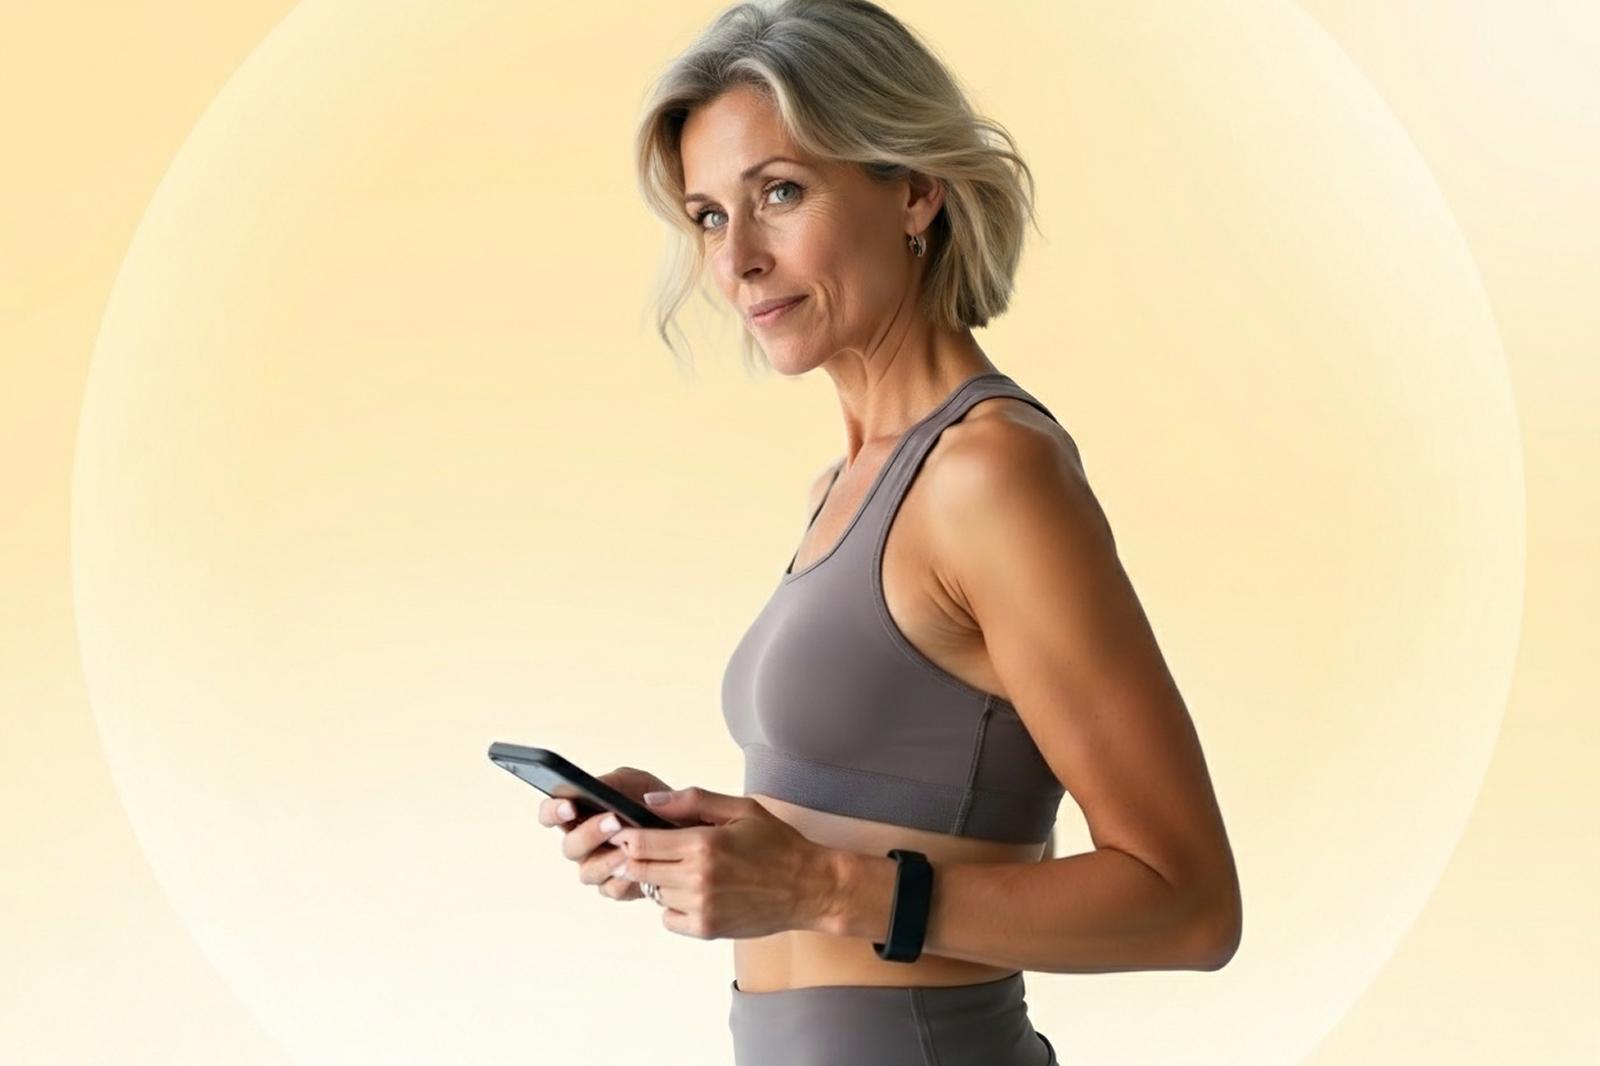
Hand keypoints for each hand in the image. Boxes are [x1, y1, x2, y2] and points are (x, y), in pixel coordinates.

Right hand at [536, 766, 672, 902]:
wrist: (685, 830)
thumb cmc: (652, 803)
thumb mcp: (637, 783)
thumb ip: (616, 783)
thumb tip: (601, 788)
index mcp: (579, 815)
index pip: (550, 814)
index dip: (553, 811)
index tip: (569, 805)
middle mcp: (583, 845)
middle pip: (569, 846)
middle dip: (589, 834)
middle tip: (613, 821)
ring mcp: (597, 868)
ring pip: (588, 872)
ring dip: (607, 860)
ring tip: (627, 848)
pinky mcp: (617, 888)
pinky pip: (612, 889)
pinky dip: (623, 880)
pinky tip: (635, 869)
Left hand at [608, 786, 836, 939]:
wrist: (809, 888)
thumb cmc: (778, 845)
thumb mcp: (741, 809)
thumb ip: (692, 801)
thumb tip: (649, 801)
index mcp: (704, 844)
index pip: (640, 843)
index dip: (626, 836)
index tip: (626, 831)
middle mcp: (698, 878)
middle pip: (638, 869)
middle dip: (636, 857)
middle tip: (651, 849)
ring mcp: (701, 907)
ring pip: (653, 893)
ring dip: (659, 880)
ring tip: (684, 869)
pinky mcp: (707, 929)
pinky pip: (668, 919)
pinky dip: (673, 906)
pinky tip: (695, 892)